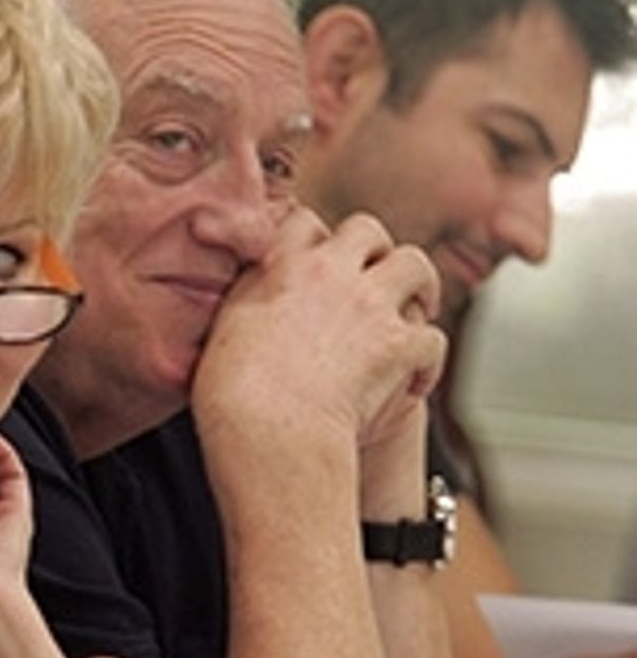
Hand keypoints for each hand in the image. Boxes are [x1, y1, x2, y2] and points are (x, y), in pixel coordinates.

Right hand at [192, 208, 447, 475]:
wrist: (268, 434)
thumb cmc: (233, 397)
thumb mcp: (224, 330)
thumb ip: (244, 297)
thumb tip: (251, 286)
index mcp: (284, 266)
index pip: (305, 223)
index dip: (314, 239)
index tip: (317, 259)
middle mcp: (332, 274)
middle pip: (368, 230)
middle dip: (374, 251)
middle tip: (374, 278)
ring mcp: (371, 307)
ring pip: (415, 266)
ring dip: (418, 286)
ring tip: (416, 307)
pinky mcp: (399, 346)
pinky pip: (432, 337)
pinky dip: (427, 361)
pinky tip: (415, 379)